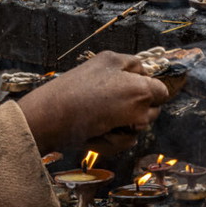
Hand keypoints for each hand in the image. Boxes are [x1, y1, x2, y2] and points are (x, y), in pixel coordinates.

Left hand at [15, 52, 169, 153]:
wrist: (44, 124)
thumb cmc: (88, 102)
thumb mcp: (133, 91)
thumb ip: (155, 91)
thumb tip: (161, 97)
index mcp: (115, 63)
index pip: (148, 75)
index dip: (152, 92)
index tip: (148, 102)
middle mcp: (108, 83)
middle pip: (142, 104)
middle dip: (138, 117)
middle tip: (125, 119)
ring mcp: (98, 106)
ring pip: (129, 125)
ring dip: (123, 133)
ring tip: (105, 131)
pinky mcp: (89, 128)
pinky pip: (112, 138)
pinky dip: (108, 143)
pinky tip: (95, 139)